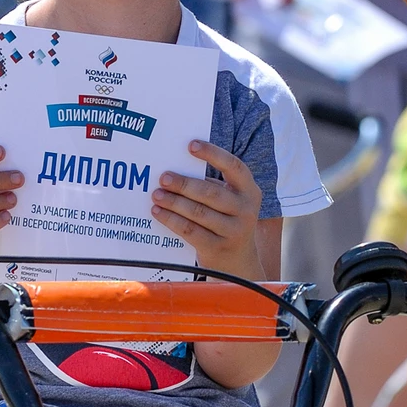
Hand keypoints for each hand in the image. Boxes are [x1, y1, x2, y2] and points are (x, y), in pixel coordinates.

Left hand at [152, 141, 261, 275]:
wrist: (238, 261)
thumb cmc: (226, 220)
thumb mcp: (229, 202)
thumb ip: (211, 186)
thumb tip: (176, 169)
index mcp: (249, 190)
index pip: (234, 166)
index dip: (213, 154)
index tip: (190, 145)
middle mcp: (246, 209)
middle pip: (211, 193)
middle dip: (184, 184)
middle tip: (163, 178)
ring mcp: (234, 230)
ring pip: (198, 213)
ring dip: (174, 202)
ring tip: (156, 195)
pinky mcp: (218, 247)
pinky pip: (190, 230)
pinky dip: (171, 220)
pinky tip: (158, 212)